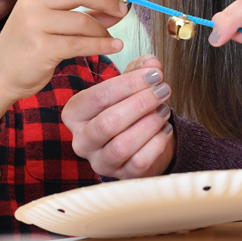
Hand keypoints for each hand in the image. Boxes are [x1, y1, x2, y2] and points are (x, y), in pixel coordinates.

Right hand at [0, 0, 127, 129]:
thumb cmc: (29, 47)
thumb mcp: (51, 22)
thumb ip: (82, 12)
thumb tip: (117, 8)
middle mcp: (34, 2)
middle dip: (108, 1)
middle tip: (123, 11)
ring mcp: (35, 24)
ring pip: (83, 20)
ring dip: (104, 29)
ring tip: (113, 37)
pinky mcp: (41, 48)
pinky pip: (80, 43)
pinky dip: (102, 45)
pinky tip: (114, 46)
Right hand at [62, 54, 174, 178]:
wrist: (136, 140)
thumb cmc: (127, 107)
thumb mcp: (130, 84)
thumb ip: (140, 69)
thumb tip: (152, 64)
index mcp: (74, 113)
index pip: (99, 96)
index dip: (130, 83)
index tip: (155, 74)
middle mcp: (81, 140)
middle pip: (109, 122)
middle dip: (141, 103)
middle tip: (164, 90)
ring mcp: (99, 161)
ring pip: (122, 145)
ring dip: (149, 123)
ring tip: (165, 109)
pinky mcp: (121, 176)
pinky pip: (139, 161)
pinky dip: (157, 143)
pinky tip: (166, 128)